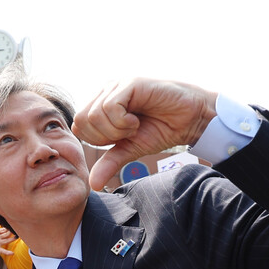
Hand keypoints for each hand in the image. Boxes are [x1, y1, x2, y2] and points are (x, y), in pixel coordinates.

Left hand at [0, 225, 14, 260]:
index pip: (4, 229)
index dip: (8, 227)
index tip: (12, 224)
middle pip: (7, 234)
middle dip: (11, 232)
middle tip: (17, 229)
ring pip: (7, 240)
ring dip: (12, 239)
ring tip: (17, 237)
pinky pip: (3, 251)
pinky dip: (8, 252)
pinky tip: (12, 253)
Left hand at [72, 78, 217, 189]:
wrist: (189, 120)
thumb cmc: (160, 130)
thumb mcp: (130, 150)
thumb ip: (109, 163)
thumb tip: (93, 185)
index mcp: (100, 106)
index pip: (79, 126)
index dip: (97, 139)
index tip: (121, 138)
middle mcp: (105, 93)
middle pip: (82, 121)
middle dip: (105, 136)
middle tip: (127, 133)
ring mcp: (116, 86)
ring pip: (94, 115)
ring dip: (116, 129)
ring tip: (134, 125)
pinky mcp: (130, 83)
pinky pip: (110, 107)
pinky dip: (122, 122)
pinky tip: (136, 120)